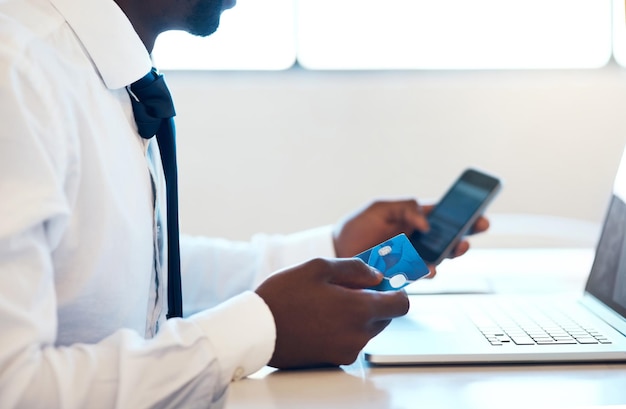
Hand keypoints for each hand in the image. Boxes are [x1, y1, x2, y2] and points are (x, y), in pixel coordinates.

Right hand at [255, 258, 408, 368]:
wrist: (256, 330)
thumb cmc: (283, 296)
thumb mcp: (318, 267)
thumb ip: (355, 269)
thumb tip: (376, 275)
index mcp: (359, 309)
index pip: (401, 304)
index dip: (395, 291)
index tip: (385, 283)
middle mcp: (358, 334)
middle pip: (384, 317)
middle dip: (372, 301)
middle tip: (347, 288)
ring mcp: (347, 350)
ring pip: (367, 329)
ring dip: (356, 315)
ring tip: (326, 303)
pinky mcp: (334, 360)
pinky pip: (350, 341)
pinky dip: (343, 329)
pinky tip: (320, 319)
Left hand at [332, 198, 489, 272]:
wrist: (337, 251)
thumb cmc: (357, 227)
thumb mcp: (380, 208)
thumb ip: (405, 208)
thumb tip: (426, 221)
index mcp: (412, 219)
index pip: (442, 215)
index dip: (461, 213)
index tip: (478, 211)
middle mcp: (416, 239)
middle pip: (448, 237)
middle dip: (466, 232)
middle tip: (478, 227)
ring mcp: (412, 258)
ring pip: (440, 256)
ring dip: (452, 252)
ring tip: (459, 246)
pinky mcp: (404, 274)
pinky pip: (422, 273)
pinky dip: (428, 270)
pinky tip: (430, 267)